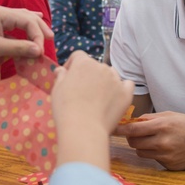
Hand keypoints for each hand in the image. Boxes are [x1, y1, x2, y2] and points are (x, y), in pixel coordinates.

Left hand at [0, 6, 52, 89]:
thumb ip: (18, 48)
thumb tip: (38, 51)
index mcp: (1, 13)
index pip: (28, 21)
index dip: (37, 36)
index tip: (40, 52)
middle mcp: (1, 12)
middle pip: (27, 16)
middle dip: (39, 28)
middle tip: (51, 39)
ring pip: (22, 19)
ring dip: (33, 27)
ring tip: (46, 34)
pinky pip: (14, 24)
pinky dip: (24, 28)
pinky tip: (32, 28)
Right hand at [51, 51, 133, 169]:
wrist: (84, 128)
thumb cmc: (66, 108)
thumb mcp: (57, 90)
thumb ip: (61, 76)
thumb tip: (62, 70)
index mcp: (83, 63)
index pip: (78, 56)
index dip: (72, 65)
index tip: (69, 77)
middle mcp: (101, 67)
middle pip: (95, 66)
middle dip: (89, 76)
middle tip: (83, 92)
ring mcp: (116, 79)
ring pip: (111, 75)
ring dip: (105, 81)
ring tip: (98, 98)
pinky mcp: (126, 93)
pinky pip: (128, 84)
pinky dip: (122, 88)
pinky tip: (116, 97)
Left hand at [114, 111, 184, 169]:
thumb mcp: (171, 115)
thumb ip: (151, 118)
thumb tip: (132, 121)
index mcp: (162, 126)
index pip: (133, 129)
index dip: (120, 130)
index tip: (111, 129)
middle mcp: (163, 142)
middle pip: (134, 143)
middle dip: (132, 138)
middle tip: (137, 133)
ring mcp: (166, 156)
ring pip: (141, 153)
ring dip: (142, 147)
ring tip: (154, 140)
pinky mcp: (169, 166)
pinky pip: (153, 160)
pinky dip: (155, 154)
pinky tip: (167, 149)